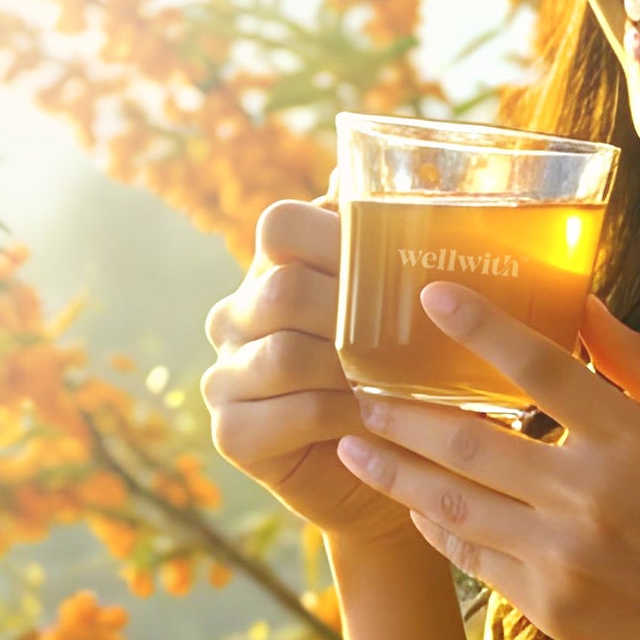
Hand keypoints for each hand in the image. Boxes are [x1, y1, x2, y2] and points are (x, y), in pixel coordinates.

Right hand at [201, 188, 419, 551]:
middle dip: (355, 312)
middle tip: (412, 333)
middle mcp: (238, 316)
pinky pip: (291, 412)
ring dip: (355, 370)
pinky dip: (347, 416)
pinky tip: (381, 420)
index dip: (335, 237)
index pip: (281, 225)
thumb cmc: (406, 377)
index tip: (396, 264)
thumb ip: (384, 244)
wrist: (394, 471)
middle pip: (283, 288)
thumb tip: (377, 169)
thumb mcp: (406, 308)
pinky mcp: (232, 432)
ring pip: (287, 353)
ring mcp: (226, 375)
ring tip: (405, 382)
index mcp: (274, 270)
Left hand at [334, 281, 639, 639]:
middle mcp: (591, 496)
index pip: (543, 369)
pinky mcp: (546, 605)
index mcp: (636, 442)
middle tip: (354, 383)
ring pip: (454, 501)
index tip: (433, 298)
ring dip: (395, 469)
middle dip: (403, 411)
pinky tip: (410, 502)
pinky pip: (471, 555)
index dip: (482, 329)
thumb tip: (589, 305)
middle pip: (472, 440)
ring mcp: (563, 556)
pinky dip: (435, 524)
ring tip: (351, 441)